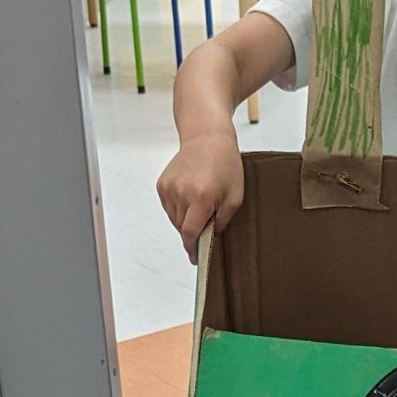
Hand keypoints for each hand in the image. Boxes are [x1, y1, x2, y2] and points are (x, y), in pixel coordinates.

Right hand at [157, 134, 244, 259]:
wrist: (207, 138)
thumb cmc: (225, 164)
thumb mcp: (235, 196)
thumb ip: (222, 221)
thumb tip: (210, 237)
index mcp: (201, 197)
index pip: (191, 233)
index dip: (193, 248)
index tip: (196, 258)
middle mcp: (181, 193)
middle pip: (182, 228)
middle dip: (193, 231)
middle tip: (206, 221)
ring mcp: (169, 188)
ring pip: (174, 219)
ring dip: (185, 220)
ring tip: (199, 203)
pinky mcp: (162, 184)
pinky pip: (169, 207)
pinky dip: (178, 208)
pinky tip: (190, 196)